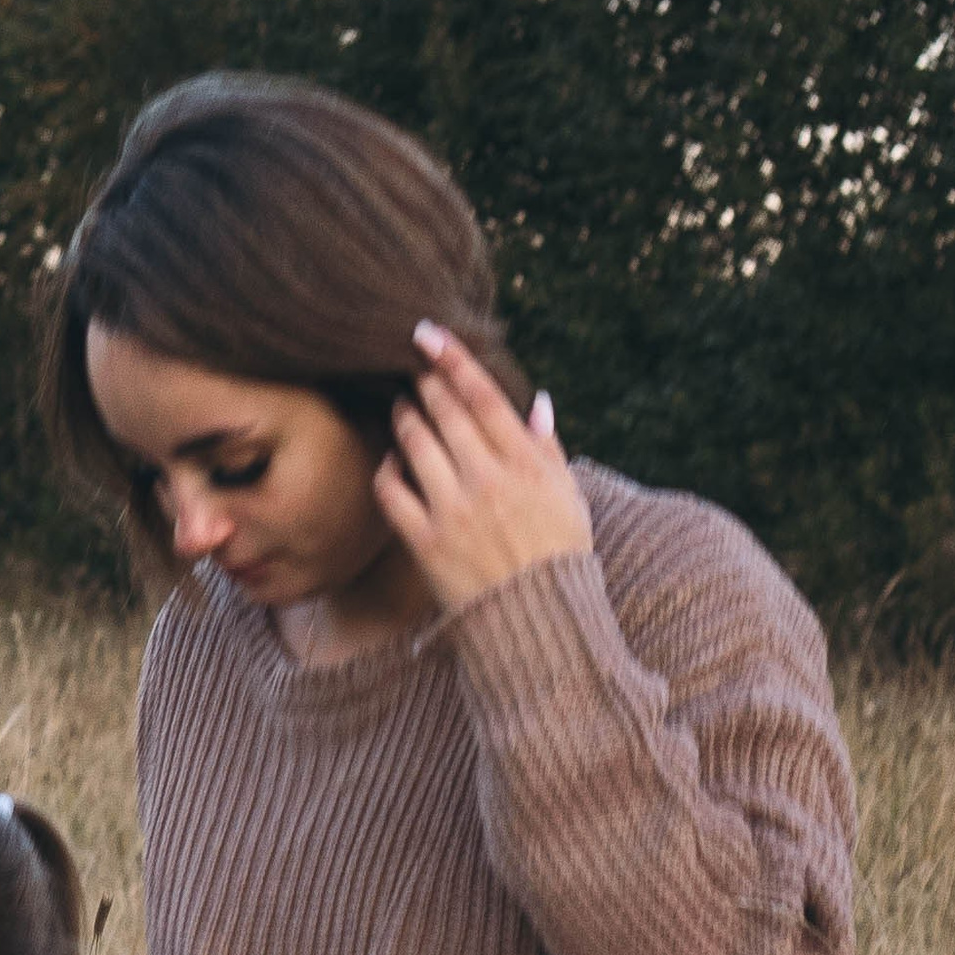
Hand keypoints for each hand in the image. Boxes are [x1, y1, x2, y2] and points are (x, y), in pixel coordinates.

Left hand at [376, 324, 590, 615]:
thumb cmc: (557, 555)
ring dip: (404, 418)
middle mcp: (487, 480)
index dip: (453, 359)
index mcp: (526, 463)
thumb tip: (539, 401)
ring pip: (415, 444)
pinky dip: (387, 470)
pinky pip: (392, 493)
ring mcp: (453, 510)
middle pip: (445, 413)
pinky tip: (390, 462)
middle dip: (424, 383)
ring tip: (401, 407)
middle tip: (411, 367)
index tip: (427, 334)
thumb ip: (548, 447)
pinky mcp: (425, 542)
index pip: (484, 396)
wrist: (537, 621)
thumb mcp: (568, 496)